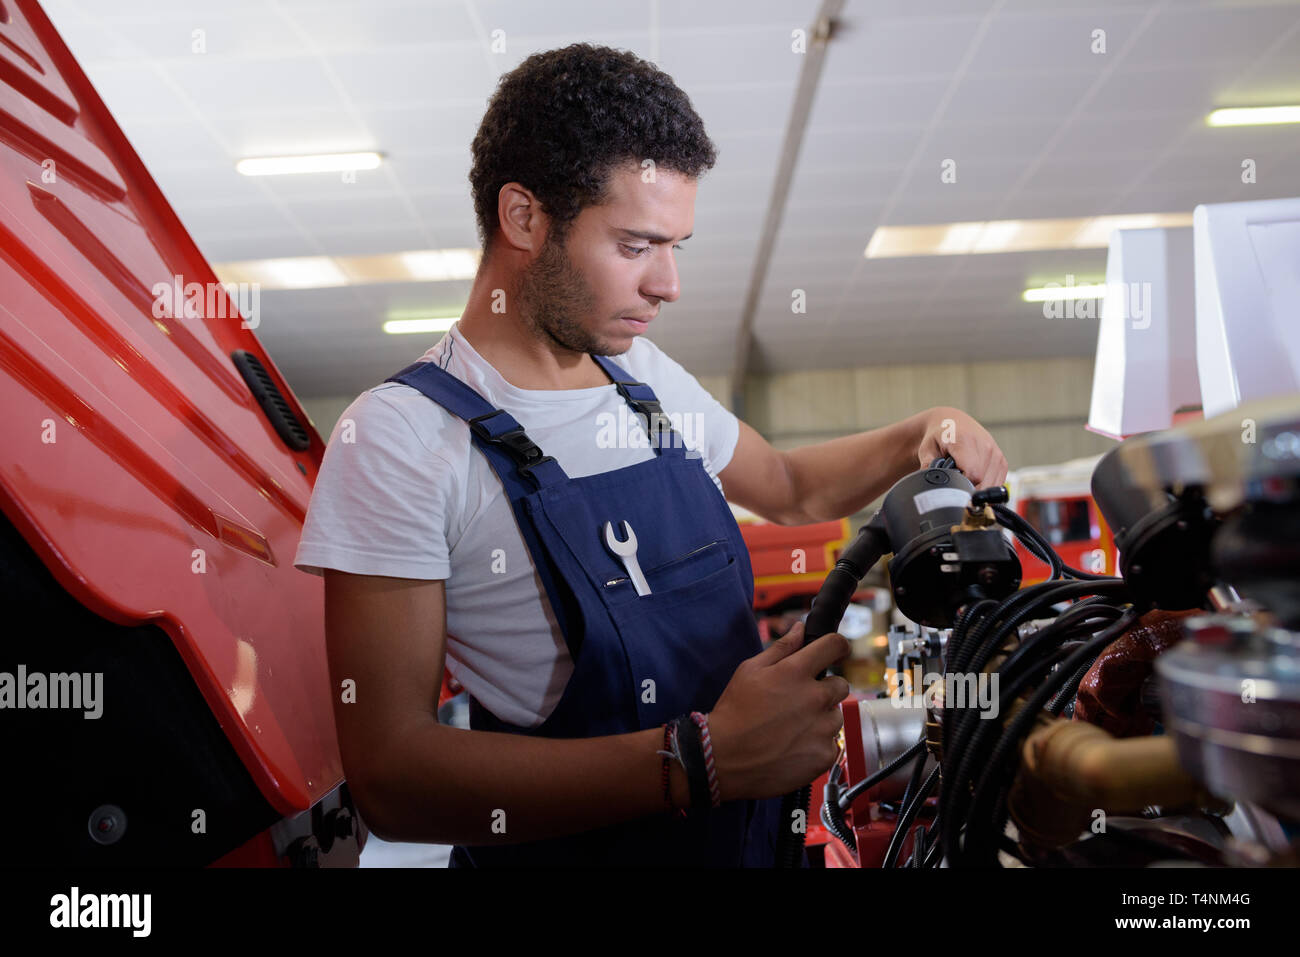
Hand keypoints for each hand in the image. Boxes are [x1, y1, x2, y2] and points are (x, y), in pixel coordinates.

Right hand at [706, 622, 850, 801]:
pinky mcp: (824, 754)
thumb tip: (799, 628)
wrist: (724, 758)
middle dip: (825, 689)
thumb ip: (781, 647)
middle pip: (841, 684)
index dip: (837, 646)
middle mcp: (815, 697)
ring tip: (793, 728)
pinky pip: (832, 744)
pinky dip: (817, 745)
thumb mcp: (750, 670)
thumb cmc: (734, 711)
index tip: (835, 651)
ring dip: (821, 719)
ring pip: (836, 716)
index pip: (835, 646)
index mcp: (796, 672)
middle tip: (801, 701)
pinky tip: (794, 746)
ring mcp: (822, 728)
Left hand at [916, 406, 1008, 490]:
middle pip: (983, 483)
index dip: (961, 485)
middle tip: (954, 480)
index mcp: (966, 441)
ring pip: (991, 486)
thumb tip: (929, 487)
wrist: (952, 423)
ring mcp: (996, 454)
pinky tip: (973, 477)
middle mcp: (985, 446)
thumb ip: (927, 468)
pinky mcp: (1002, 461)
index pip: (973, 474)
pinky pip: (997, 484)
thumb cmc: (939, 437)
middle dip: (968, 489)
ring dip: (977, 488)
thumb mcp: (927, 450)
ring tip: (964, 475)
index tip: (951, 484)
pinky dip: (985, 486)